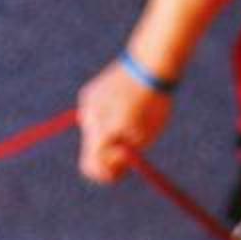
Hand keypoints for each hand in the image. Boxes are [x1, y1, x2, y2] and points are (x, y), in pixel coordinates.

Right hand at [76, 60, 172, 183]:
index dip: (105, 174)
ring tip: (128, 119)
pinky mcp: (87, 94)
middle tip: (124, 154)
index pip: (92, 166)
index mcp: (105, 132)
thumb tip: (114, 169)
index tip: (119, 173)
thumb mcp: (146, 137)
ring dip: (106, 135)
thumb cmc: (154, 104)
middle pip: (89, 151)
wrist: (150, 65)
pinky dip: (104, 119)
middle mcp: (90, 119)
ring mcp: (86, 105)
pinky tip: (120, 106)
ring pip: (91, 133)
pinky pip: (93, 117)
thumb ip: (127, 156)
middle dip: (105, 156)